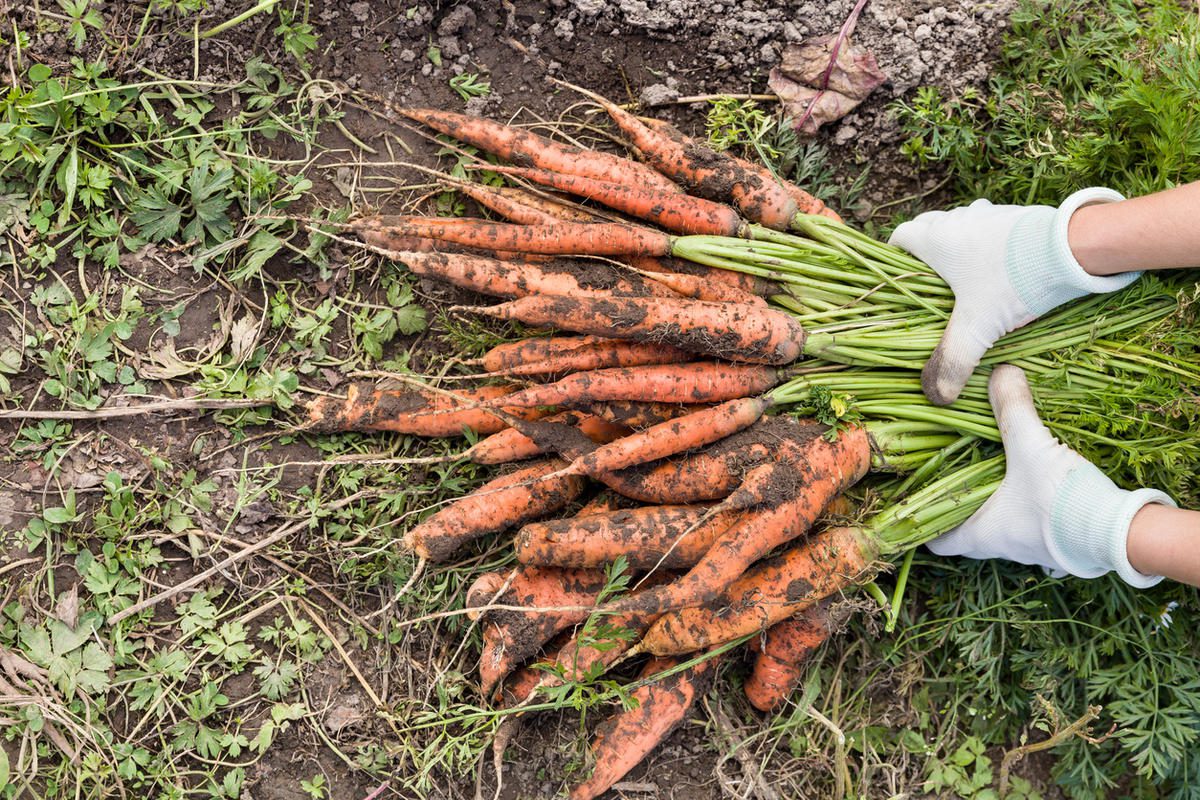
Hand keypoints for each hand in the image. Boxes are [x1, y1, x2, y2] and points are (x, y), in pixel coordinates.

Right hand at [888, 189, 1141, 404]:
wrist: (1072, 248)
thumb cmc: (1014, 282)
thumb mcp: (979, 328)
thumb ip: (954, 361)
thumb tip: (937, 395)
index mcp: (938, 239)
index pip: (900, 236)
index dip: (894, 256)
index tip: (899, 277)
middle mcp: (959, 219)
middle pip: (928, 226)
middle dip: (924, 250)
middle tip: (931, 282)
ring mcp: (990, 213)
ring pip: (960, 222)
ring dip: (957, 243)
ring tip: (966, 275)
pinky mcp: (1017, 215)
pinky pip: (991, 224)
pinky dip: (987, 241)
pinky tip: (1001, 266)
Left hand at [927, 365, 1173, 586]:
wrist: (1121, 533)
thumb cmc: (1063, 500)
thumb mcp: (1031, 447)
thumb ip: (1012, 409)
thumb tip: (999, 371)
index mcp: (981, 535)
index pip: (938, 541)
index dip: (923, 523)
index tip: (917, 501)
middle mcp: (1003, 547)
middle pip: (966, 534)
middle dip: (958, 508)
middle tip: (952, 477)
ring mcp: (1033, 549)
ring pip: (1000, 529)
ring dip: (993, 506)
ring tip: (989, 472)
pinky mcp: (1059, 543)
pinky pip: (1032, 527)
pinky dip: (1025, 507)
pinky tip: (1033, 482)